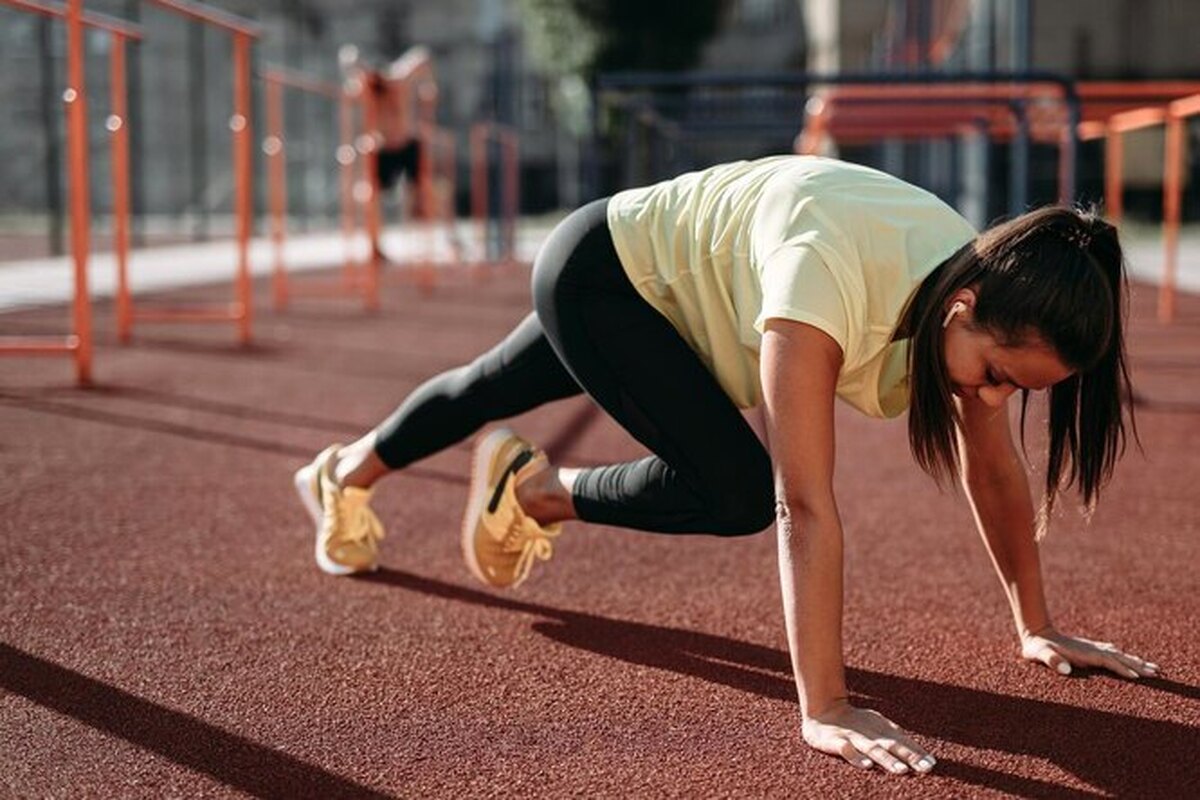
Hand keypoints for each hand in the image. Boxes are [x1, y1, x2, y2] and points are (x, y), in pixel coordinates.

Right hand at [802, 699, 935, 774]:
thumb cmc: (857, 723)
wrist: (823, 709)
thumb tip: (925, 756)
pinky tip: (866, 766)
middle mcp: (871, 733)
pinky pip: (846, 750)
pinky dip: (856, 757)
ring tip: (901, 770)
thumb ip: (898, 739)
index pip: (904, 741)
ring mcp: (853, 737)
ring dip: (888, 759)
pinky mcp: (835, 741)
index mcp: (882, 729)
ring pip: (872, 749)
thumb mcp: (878, 726)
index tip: (932, 764)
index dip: (918, 752)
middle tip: (926, 768)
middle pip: (893, 746)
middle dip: (910, 757)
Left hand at [1021, 625, 1159, 679]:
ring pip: (1118, 654)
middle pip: (1120, 657)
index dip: (1123, 669)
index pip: (1109, 661)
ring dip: (1134, 661)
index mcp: (1084, 653)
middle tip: (1158, 672)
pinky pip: (1110, 653)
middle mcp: (1091, 649)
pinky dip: (1122, 656)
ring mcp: (1090, 648)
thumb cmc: (1037, 647)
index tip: (1139, 677)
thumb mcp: (1039, 654)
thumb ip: (1051, 660)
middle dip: (1138, 665)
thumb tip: (1066, 669)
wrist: (1035, 632)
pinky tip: (1125, 657)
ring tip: (1151, 667)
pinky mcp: (1087, 649)